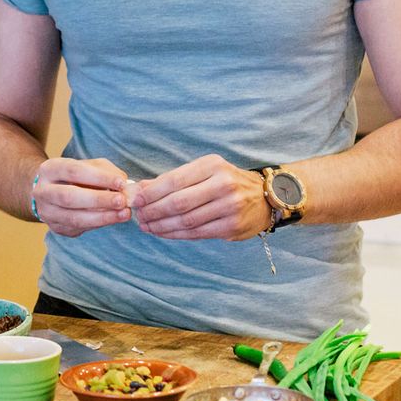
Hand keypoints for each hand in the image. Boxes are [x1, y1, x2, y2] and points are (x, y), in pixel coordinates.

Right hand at [32, 157, 134, 237]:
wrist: (52, 192)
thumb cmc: (75, 176)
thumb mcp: (88, 165)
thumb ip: (105, 171)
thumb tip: (122, 185)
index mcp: (50, 169)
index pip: (74, 171)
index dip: (99, 177)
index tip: (121, 182)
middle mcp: (43, 191)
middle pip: (69, 197)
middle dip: (99, 200)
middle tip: (122, 201)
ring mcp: (47, 212)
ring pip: (74, 218)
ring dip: (102, 217)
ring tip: (124, 213)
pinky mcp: (56, 228)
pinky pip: (79, 228)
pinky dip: (99, 224)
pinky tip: (113, 218)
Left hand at [132, 155, 267, 240]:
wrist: (264, 196)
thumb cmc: (226, 181)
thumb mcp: (204, 170)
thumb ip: (174, 178)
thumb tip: (141, 188)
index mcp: (212, 165)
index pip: (174, 180)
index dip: (152, 193)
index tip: (136, 200)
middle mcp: (222, 184)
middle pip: (178, 202)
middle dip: (153, 211)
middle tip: (139, 216)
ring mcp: (229, 206)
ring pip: (186, 220)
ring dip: (161, 225)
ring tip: (147, 226)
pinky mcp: (231, 226)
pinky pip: (196, 233)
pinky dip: (176, 234)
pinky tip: (163, 233)